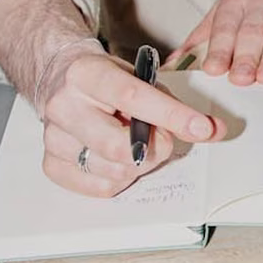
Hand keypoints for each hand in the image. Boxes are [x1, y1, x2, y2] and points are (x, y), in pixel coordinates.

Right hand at [37, 42, 223, 198]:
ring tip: (135, 142)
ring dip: (140, 164)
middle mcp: (63, 105)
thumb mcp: (141, 78)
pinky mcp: (51, 163)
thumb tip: (210, 130)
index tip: (202, 128)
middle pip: (120, 147)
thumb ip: (173, 104)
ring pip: (114, 172)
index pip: (133, 98)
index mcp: (86, 74)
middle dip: (156, 148)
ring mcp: (53, 137)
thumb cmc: (107, 79)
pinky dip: (121, 178)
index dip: (172, 116)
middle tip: (163, 137)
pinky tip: (119, 158)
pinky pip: (100, 188)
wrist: (62, 78)